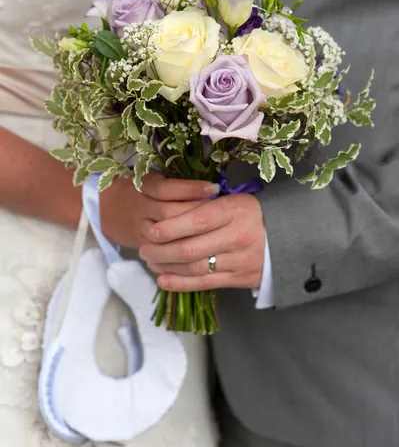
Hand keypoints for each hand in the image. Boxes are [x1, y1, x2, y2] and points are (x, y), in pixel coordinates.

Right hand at [100, 172, 219, 247]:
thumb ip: (175, 185)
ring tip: (212, 236)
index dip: (191, 189)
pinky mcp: (139, 245)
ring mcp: (138, 228)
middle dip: (194, 215)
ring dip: (188, 237)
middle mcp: (140, 206)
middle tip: (219, 216)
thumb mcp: (152, 180)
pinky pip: (159, 253)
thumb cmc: (138, 189)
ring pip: (164, 236)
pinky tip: (199, 254)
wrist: (103, 206)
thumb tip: (212, 189)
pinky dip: (177, 255)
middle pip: (167, 214)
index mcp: (144, 186)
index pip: (167, 189)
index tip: (214, 188)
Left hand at [139, 193, 265, 290]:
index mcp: (234, 211)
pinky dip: (180, 284)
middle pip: (191, 247)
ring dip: (167, 266)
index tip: (151, 230)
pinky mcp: (238, 279)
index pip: (198, 220)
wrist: (288, 238)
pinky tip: (163, 279)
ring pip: (195, 267)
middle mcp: (237, 236)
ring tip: (149, 260)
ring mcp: (238, 261)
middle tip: (143, 247)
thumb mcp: (234, 200)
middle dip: (161, 249)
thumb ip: (205, 204)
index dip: (171, 227)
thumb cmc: (252, 214)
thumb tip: (167, 209)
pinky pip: (204, 284)